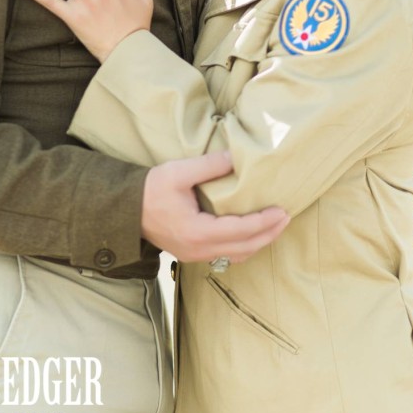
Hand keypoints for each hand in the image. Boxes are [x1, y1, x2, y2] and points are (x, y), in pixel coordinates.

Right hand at [142, 151, 289, 262]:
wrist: (125, 210)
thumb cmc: (151, 189)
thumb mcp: (178, 172)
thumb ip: (209, 166)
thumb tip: (236, 157)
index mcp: (197, 231)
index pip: (241, 230)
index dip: (265, 222)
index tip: (282, 211)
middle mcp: (199, 249)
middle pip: (245, 247)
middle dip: (269, 233)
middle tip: (287, 217)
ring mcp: (195, 255)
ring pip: (237, 255)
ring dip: (259, 242)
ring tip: (275, 225)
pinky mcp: (192, 254)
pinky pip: (227, 255)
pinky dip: (244, 246)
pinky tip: (252, 234)